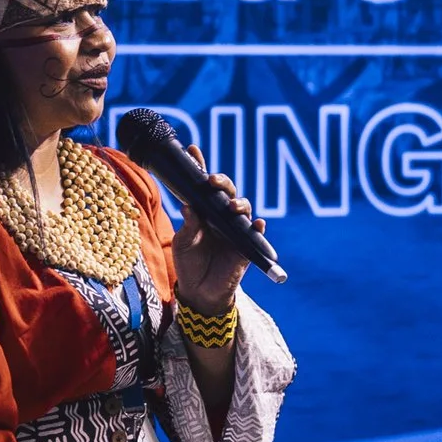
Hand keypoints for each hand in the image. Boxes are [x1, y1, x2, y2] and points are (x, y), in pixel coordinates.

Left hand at [173, 144, 263, 314]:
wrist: (200, 292)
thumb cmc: (190, 263)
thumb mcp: (184, 243)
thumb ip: (188, 225)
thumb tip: (189, 206)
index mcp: (204, 210)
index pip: (202, 185)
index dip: (199, 166)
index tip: (192, 150)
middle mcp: (221, 215)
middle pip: (226, 191)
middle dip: (222, 182)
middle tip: (212, 180)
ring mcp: (235, 229)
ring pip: (243, 208)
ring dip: (239, 204)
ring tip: (232, 206)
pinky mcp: (246, 246)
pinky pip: (256, 233)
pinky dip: (258, 228)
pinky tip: (257, 224)